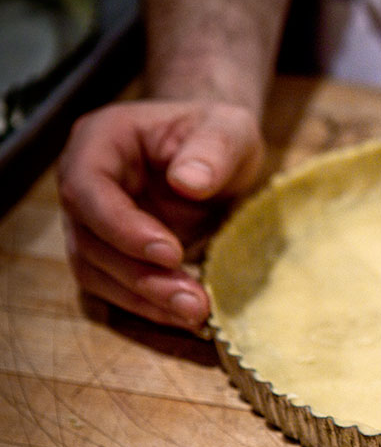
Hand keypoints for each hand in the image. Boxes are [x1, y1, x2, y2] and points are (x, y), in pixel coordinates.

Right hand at [58, 100, 263, 329]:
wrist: (220, 154)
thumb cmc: (218, 134)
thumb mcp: (229, 129)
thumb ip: (212, 150)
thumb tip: (189, 182)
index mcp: (100, 144)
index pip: (88, 190)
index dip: (122, 227)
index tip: (171, 253)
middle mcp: (85, 187)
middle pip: (91, 242)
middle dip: (141, 277)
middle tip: (193, 301)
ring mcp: (95, 226)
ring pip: (99, 274)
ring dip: (146, 300)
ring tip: (196, 313)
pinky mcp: (114, 257)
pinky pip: (118, 290)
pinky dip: (150, 308)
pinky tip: (186, 317)